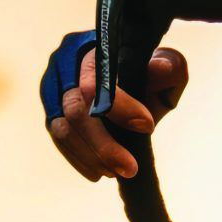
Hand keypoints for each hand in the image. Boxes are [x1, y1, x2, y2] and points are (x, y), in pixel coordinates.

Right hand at [43, 36, 186, 182]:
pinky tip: (101, 172)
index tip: (148, 126)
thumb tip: (160, 68)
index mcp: (92, 49)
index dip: (120, 108)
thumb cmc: (147, 74)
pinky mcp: (52, 113)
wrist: (131, 83)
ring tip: (119, 172)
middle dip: (103, 144)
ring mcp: (53, 91)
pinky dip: (80, 160)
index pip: (96, 81)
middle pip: (75, 110)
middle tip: (130, 167)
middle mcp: (65, 66)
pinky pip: (59, 141)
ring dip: (91, 156)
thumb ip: (169, 67)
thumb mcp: (167, 67)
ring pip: (63, 129)